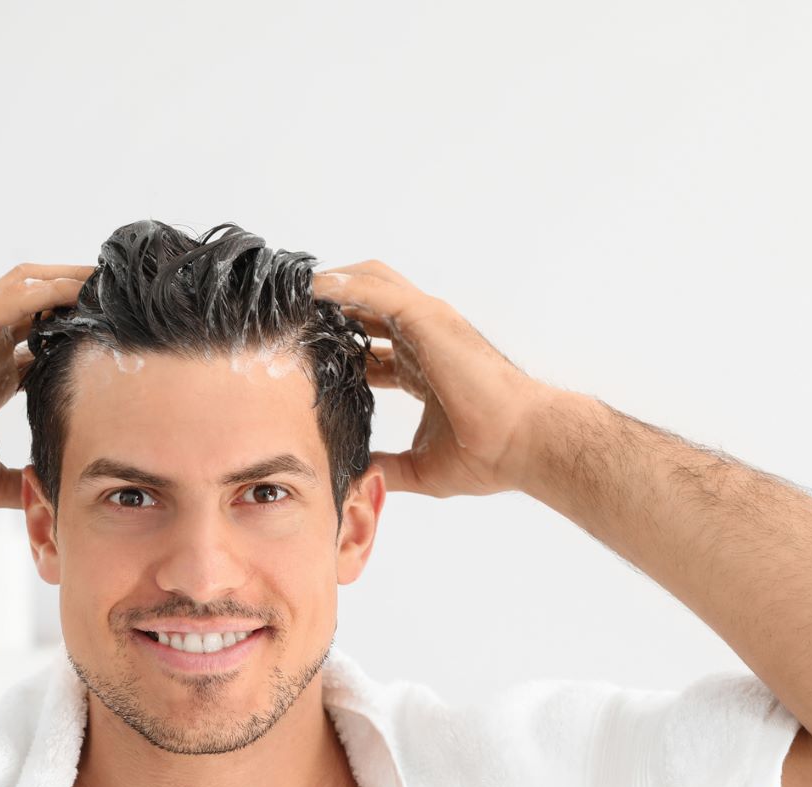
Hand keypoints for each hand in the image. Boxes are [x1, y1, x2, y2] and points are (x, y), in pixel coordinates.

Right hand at [0, 263, 93, 512]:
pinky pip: (15, 295)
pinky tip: (81, 289)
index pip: (39, 349)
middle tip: (119, 303)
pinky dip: (50, 288)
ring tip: (107, 283)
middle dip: (77, 302)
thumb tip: (44, 496)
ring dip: (69, 282)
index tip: (113, 345)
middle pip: (38, 309)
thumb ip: (18, 481)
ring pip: (28, 288)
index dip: (74, 343)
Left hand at [312, 261, 558, 498]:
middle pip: (368, 305)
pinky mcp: (428, 318)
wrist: (521, 444)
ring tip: (294, 291)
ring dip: (331, 284)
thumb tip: (358, 478)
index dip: (338, 345)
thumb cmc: (487, 455)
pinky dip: (342, 284)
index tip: (302, 350)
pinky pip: (375, 290)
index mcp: (423, 367)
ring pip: (370, 284)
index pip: (372, 345)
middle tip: (289, 312)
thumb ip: (386, 466)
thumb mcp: (420, 468)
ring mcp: (428, 324)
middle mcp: (424, 339)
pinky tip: (313, 288)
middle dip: (330, 304)